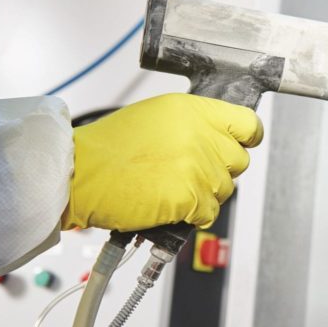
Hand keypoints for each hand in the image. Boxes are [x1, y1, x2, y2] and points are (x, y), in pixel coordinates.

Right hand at [61, 94, 262, 231]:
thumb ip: (191, 125)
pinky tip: (171, 204)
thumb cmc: (108, 149)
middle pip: (239, 160)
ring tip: (172, 188)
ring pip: (225, 189)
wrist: (80, 173)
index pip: (247, 123)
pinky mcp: (191, 197)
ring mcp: (198, 167)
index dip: (246, 137)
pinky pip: (210, 213)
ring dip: (204, 194)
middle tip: (192, 173)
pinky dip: (194, 215)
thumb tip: (215, 138)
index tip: (241, 144)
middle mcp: (201, 136)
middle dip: (220, 170)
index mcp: (193, 111)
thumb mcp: (155, 117)